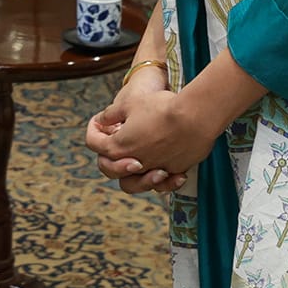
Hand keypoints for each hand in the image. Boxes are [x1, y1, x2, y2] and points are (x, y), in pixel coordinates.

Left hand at [92, 88, 220, 192]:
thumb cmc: (161, 107)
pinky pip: (164, 182)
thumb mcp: (129, 104)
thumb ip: (111, 114)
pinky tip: (166, 168)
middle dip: (111, 157)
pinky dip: (162, 178)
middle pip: (111, 170)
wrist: (195, 116)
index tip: (98, 123)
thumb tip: (102, 120)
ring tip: (141, 162)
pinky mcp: (175, 170)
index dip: (93, 131)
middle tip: (120, 142)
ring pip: (137, 183)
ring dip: (134, 174)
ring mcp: (156, 169)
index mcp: (118, 146)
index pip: (94, 144)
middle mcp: (135, 163)